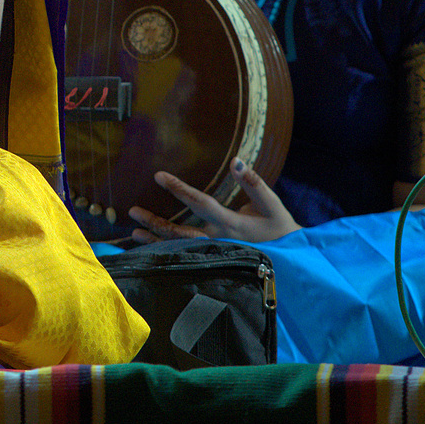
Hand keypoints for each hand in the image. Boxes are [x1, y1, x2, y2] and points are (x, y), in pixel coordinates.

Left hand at [128, 161, 298, 243]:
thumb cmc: (280, 228)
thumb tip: (237, 161)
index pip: (201, 204)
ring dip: (156, 240)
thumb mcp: (272, 204)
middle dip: (156, 222)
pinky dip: (166, 253)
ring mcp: (215, 254)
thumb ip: (253, 182)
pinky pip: (185, 257)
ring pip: (180, 249)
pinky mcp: (214, 260)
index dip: (180, 189)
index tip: (159, 176)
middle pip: (182, 233)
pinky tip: (149, 248)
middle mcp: (219, 241)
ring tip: (134, 233)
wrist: (291, 262)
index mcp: (233, 224)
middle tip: (133, 211)